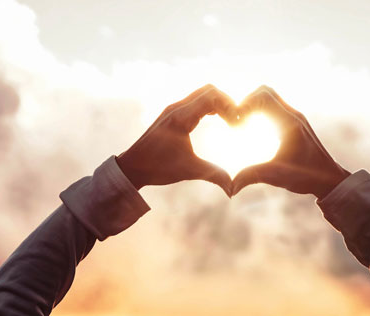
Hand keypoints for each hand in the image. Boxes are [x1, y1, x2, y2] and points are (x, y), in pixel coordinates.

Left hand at [117, 84, 238, 194]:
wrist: (131, 166)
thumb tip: (233, 189)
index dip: (230, 106)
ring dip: (217, 103)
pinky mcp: (171, 113)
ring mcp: (173, 109)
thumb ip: (214, 175)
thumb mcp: (189, 170)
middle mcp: (176, 108)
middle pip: (209, 90)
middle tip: (235, 120)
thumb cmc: (158, 168)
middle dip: (226, 102)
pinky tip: (215, 120)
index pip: (212, 97)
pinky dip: (208, 105)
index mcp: (181, 118)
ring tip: (228, 120)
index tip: (237, 123)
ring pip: (202, 94)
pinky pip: (194, 100)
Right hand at [231, 86, 350, 197]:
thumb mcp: (277, 176)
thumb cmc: (308, 177)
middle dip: (246, 103)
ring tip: (243, 125)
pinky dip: (260, 112)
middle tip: (237, 122)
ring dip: (253, 106)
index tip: (236, 125)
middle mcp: (293, 115)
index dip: (244, 105)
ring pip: (269, 97)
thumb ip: (253, 176)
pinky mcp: (294, 122)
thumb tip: (231, 187)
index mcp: (289, 123)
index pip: (263, 97)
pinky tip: (254, 130)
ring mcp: (295, 117)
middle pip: (265, 92)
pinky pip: (274, 107)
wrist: (330, 179)